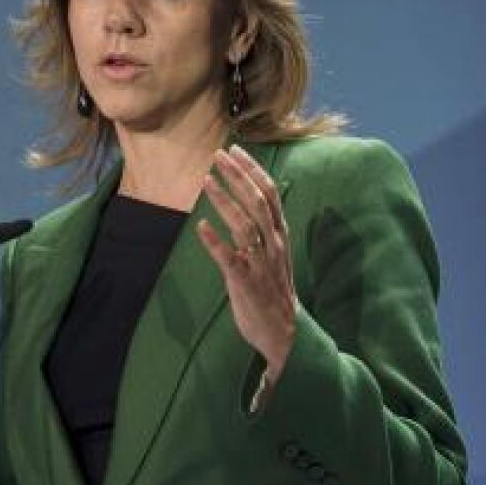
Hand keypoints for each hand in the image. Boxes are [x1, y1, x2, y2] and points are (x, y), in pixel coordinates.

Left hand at [196, 145, 297, 380]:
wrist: (285, 334)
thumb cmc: (273, 292)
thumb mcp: (273, 256)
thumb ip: (263, 230)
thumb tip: (249, 202)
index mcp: (280, 236)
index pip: (269, 194)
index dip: (253, 170)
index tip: (236, 150)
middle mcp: (273, 246)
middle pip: (257, 202)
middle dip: (237, 176)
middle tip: (218, 155)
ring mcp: (260, 264)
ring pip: (244, 225)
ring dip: (224, 200)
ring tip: (205, 180)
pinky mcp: (245, 283)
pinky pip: (229, 259)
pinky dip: (215, 242)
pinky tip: (200, 226)